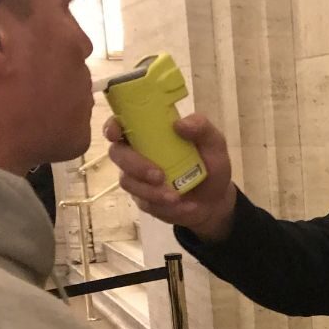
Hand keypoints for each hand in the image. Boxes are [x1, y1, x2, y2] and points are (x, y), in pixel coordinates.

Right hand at [104, 113, 236, 242]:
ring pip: (128, 181)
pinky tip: (184, 205)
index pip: (122, 123)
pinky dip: (163, 205)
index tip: (116, 134)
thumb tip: (180, 123)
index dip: (112, 126)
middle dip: (135, 165)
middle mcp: (139, 152)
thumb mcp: (214, 143)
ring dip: (151, 191)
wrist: (215, 199)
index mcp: (153, 132)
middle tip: (159, 176)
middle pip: (118, 153)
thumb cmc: (211, 163)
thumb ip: (202, 128)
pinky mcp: (143, 199)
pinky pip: (143, 202)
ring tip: (176, 197)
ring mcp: (138, 177)